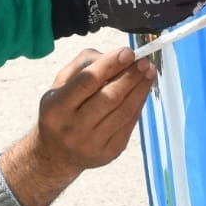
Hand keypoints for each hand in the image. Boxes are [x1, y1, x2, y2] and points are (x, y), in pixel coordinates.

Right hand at [0, 46, 156, 205]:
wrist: (55, 152)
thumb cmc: (60, 110)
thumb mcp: (60, 84)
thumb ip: (85, 65)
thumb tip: (118, 56)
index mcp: (56, 107)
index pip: (87, 81)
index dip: (110, 65)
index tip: (128, 52)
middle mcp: (72, 128)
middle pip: (109, 97)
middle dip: (130, 76)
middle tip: (144, 61)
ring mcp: (91, 143)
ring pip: (124, 111)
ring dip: (140, 89)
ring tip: (149, 73)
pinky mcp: (108, 153)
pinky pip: (129, 125)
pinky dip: (138, 105)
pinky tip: (143, 91)